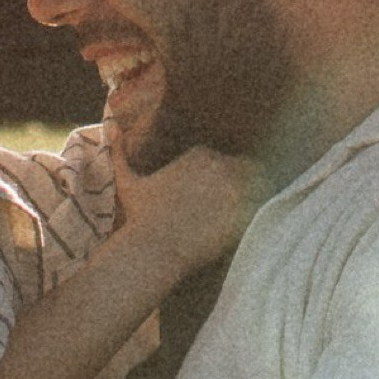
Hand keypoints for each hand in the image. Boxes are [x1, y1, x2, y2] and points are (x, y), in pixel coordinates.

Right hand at [114, 138, 262, 275]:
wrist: (155, 247)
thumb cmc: (141, 218)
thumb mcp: (128, 182)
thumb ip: (120, 154)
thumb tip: (110, 130)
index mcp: (200, 153)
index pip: (225, 157)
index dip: (227, 174)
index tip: (220, 192)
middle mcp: (221, 163)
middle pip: (246, 166)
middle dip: (246, 180)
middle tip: (241, 202)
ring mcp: (236, 185)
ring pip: (262, 181)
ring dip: (260, 192)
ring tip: (252, 210)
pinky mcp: (247, 208)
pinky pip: (267, 202)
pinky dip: (265, 208)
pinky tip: (255, 220)